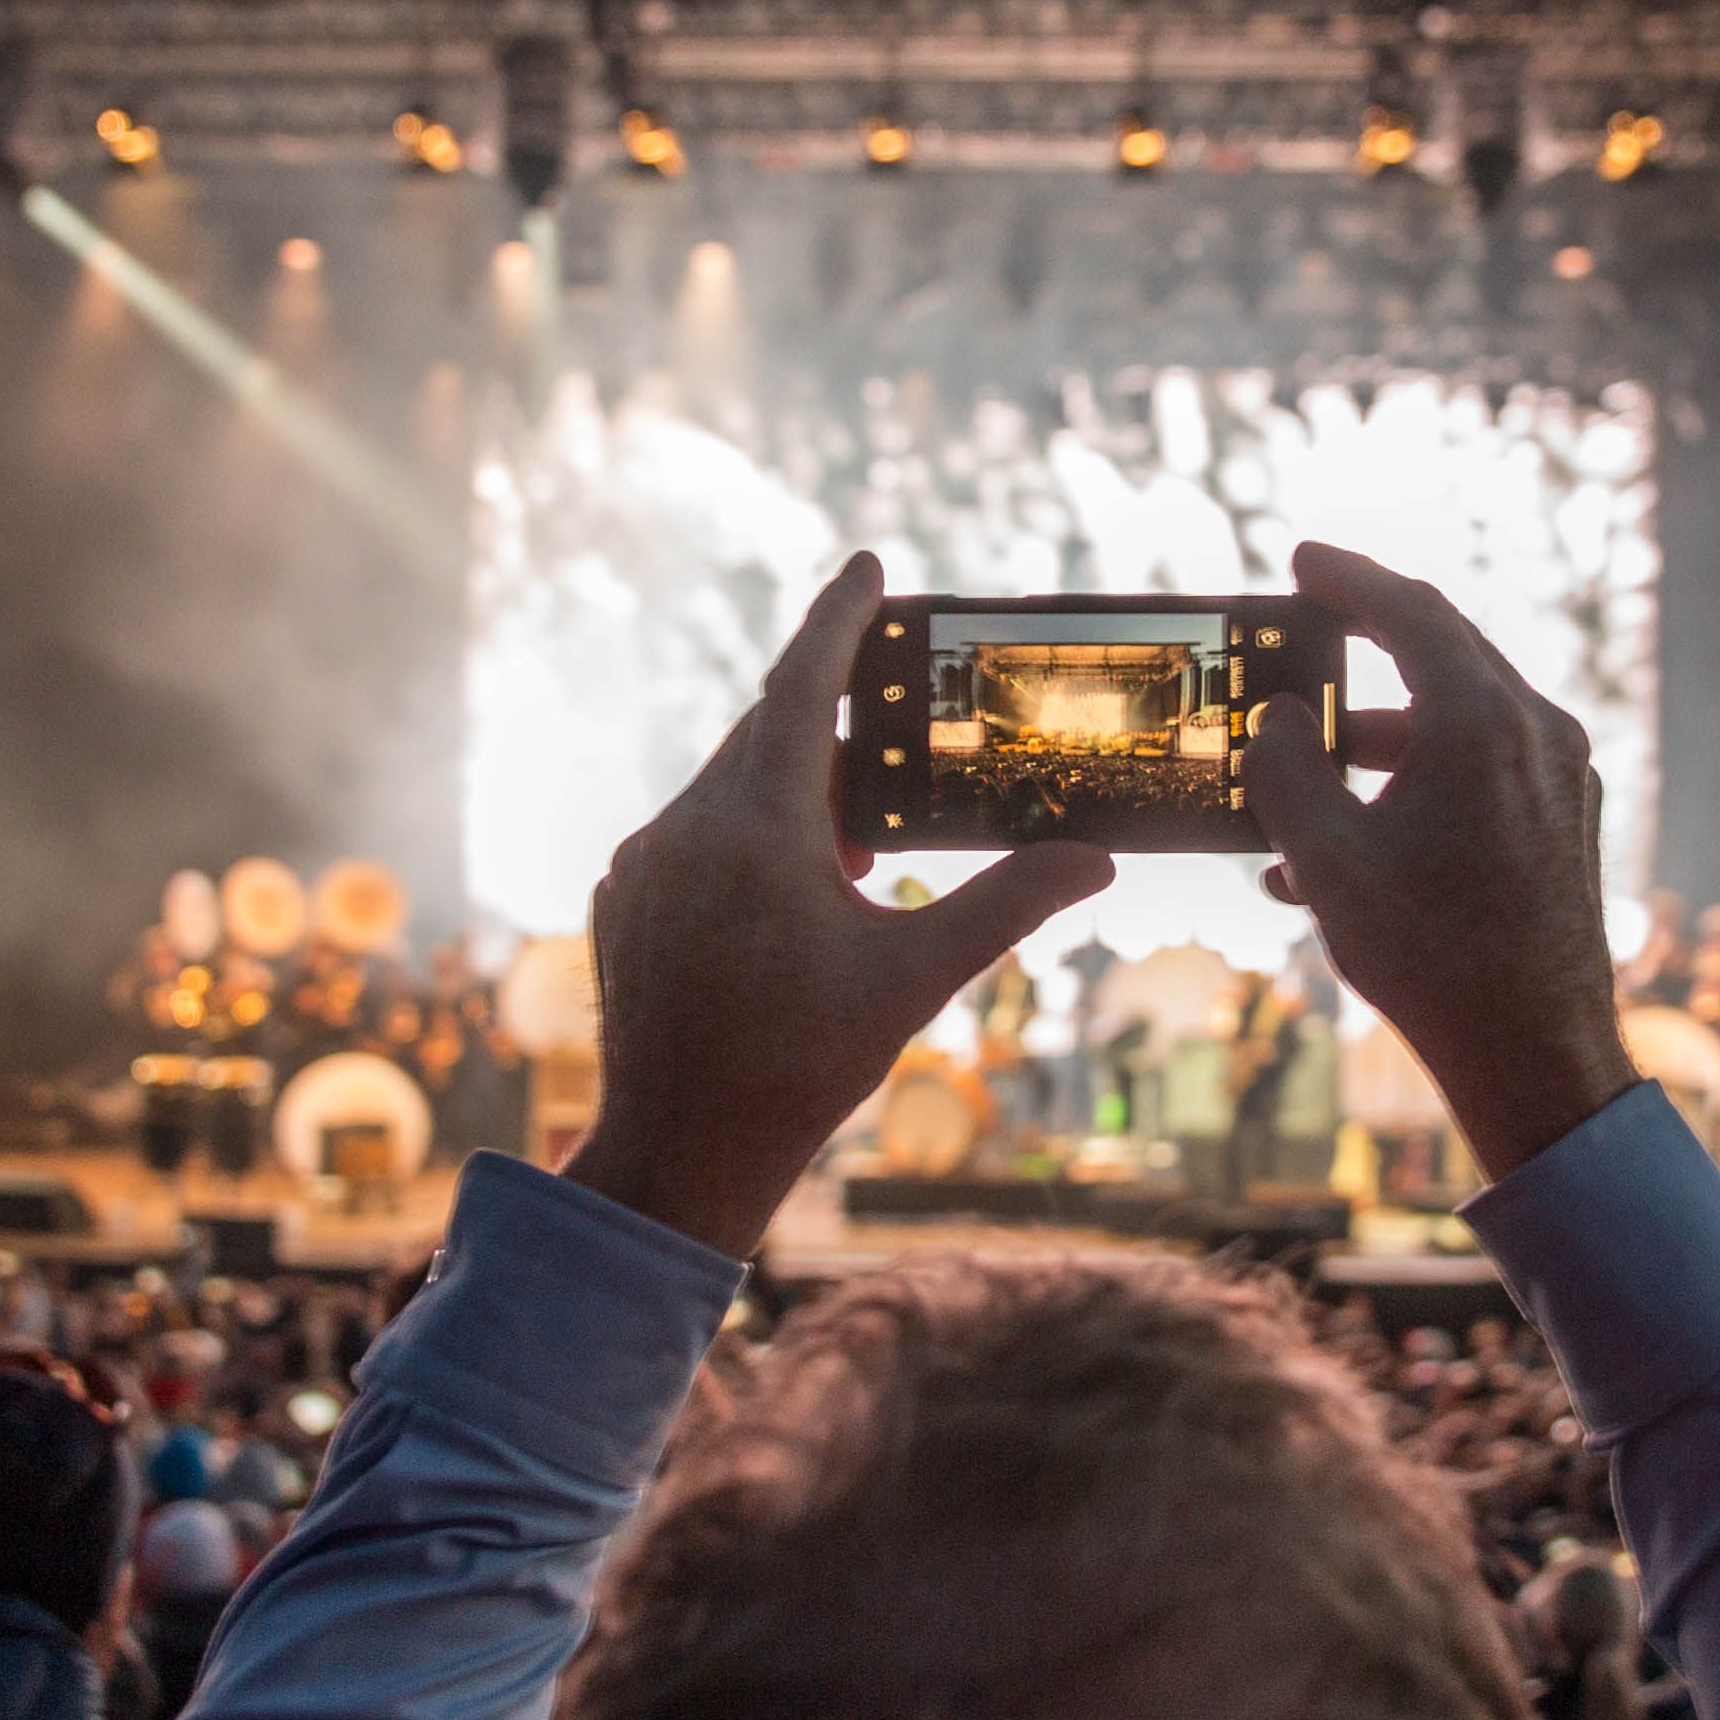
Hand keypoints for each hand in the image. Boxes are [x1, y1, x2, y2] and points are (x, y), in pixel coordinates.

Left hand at [562, 552, 1111, 1259]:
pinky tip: (797, 888)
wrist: (677, 1155)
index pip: (801, 683)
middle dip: (834, 716)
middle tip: (898, 706)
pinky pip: (695, 834)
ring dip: (795, 787)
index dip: (840, 617)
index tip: (870, 565)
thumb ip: (1006, 904)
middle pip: (767, 732)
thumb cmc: (796, 1068)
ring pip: (729, 786)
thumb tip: (1095, 858)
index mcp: (755, 823)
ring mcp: (644, 862)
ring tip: (864, 830)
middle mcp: (685, 825)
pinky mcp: (624, 900)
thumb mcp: (914, 979)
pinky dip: (749, 834)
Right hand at [1244, 542, 1633, 1178]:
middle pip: (1444, 657)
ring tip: (1304, 783)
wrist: (1536, 1055)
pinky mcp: (1566, 825)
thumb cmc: (1434, 958)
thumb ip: (1287, 771)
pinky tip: (1355, 847)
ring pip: (1459, 724)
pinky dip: (1419, 785)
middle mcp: (1539, 734)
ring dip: (1380, 742)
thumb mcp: (1328, 859)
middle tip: (1304, 646)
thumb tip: (1279, 718)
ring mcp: (1562, 780)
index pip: (1412, 611)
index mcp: (1485, 722)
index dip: (1350, 579)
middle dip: (1362, 655)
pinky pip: (1484, 775)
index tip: (1302, 562)